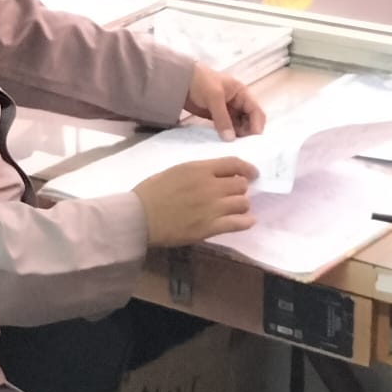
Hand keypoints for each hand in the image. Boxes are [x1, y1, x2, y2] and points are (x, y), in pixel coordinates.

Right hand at [134, 157, 257, 246]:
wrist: (139, 218)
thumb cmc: (151, 192)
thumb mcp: (175, 171)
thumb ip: (198, 172)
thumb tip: (217, 175)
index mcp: (199, 169)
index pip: (233, 164)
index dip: (247, 168)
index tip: (252, 173)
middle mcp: (210, 186)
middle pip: (241, 184)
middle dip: (240, 189)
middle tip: (235, 194)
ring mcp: (212, 208)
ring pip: (243, 203)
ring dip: (242, 205)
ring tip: (237, 208)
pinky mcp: (210, 227)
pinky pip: (239, 223)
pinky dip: (246, 221)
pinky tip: (247, 221)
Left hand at [183, 65, 265, 141]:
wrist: (180, 79)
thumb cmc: (200, 82)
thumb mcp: (214, 97)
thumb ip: (222, 118)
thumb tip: (230, 139)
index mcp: (242, 93)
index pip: (256, 111)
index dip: (257, 125)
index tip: (253, 140)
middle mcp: (238, 102)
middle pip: (250, 121)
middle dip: (248, 132)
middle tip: (241, 145)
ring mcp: (228, 110)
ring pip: (240, 126)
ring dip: (238, 135)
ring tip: (232, 145)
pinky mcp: (218, 117)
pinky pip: (228, 128)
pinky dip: (228, 135)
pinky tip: (225, 142)